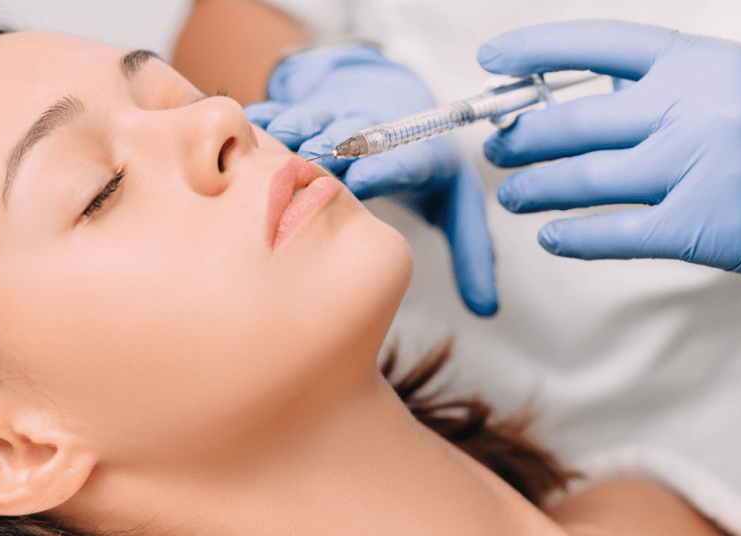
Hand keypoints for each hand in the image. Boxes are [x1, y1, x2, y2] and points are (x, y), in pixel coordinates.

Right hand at [246, 46, 497, 315]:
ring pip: (323, 118)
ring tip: (283, 139)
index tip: (366, 180)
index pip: (404, 162)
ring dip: (303, 128)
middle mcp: (381, 134)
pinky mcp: (314, 110)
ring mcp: (344, 118)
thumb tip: (489, 311)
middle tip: (315, 161)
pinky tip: (252, 124)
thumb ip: (472, 257)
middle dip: (339, 148)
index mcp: (421, 158)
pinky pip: (288, 110)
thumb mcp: (460, 209)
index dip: (385, 169)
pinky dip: (270, 117)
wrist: (401, 105)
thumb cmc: (430, 173)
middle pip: (359, 137)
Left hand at [479, 20, 740, 279]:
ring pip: (584, 179)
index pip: (599, 45)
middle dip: (521, 138)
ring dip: (533, 188)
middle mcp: (694, 109)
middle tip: (496, 150)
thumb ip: (665, 84)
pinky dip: (572, 237)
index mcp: (700, 63)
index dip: (535, 49)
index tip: (489, 58)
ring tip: (510, 194)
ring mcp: (695, 168)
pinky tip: (549, 236)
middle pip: (576, 122)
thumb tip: (588, 94)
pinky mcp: (699, 227)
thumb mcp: (735, 83)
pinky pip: (614, 233)